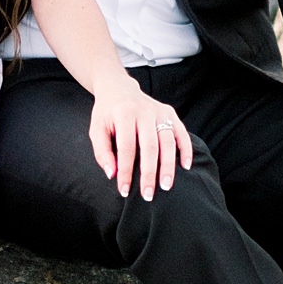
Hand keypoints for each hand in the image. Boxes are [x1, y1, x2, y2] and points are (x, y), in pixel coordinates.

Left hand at [88, 83, 192, 200]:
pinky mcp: (170, 112)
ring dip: (168, 166)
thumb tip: (112, 175)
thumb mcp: (96, 130)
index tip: (124, 191)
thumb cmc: (106, 114)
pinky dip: (186, 149)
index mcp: (123, 114)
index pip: (126, 147)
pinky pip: (181, 132)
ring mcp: (159, 111)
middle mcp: (144, 111)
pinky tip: (185, 166)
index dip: (126, 171)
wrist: (119, 88)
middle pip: (150, 146)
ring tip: (166, 186)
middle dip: (149, 173)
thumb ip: (102, 152)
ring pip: (168, 141)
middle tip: (148, 195)